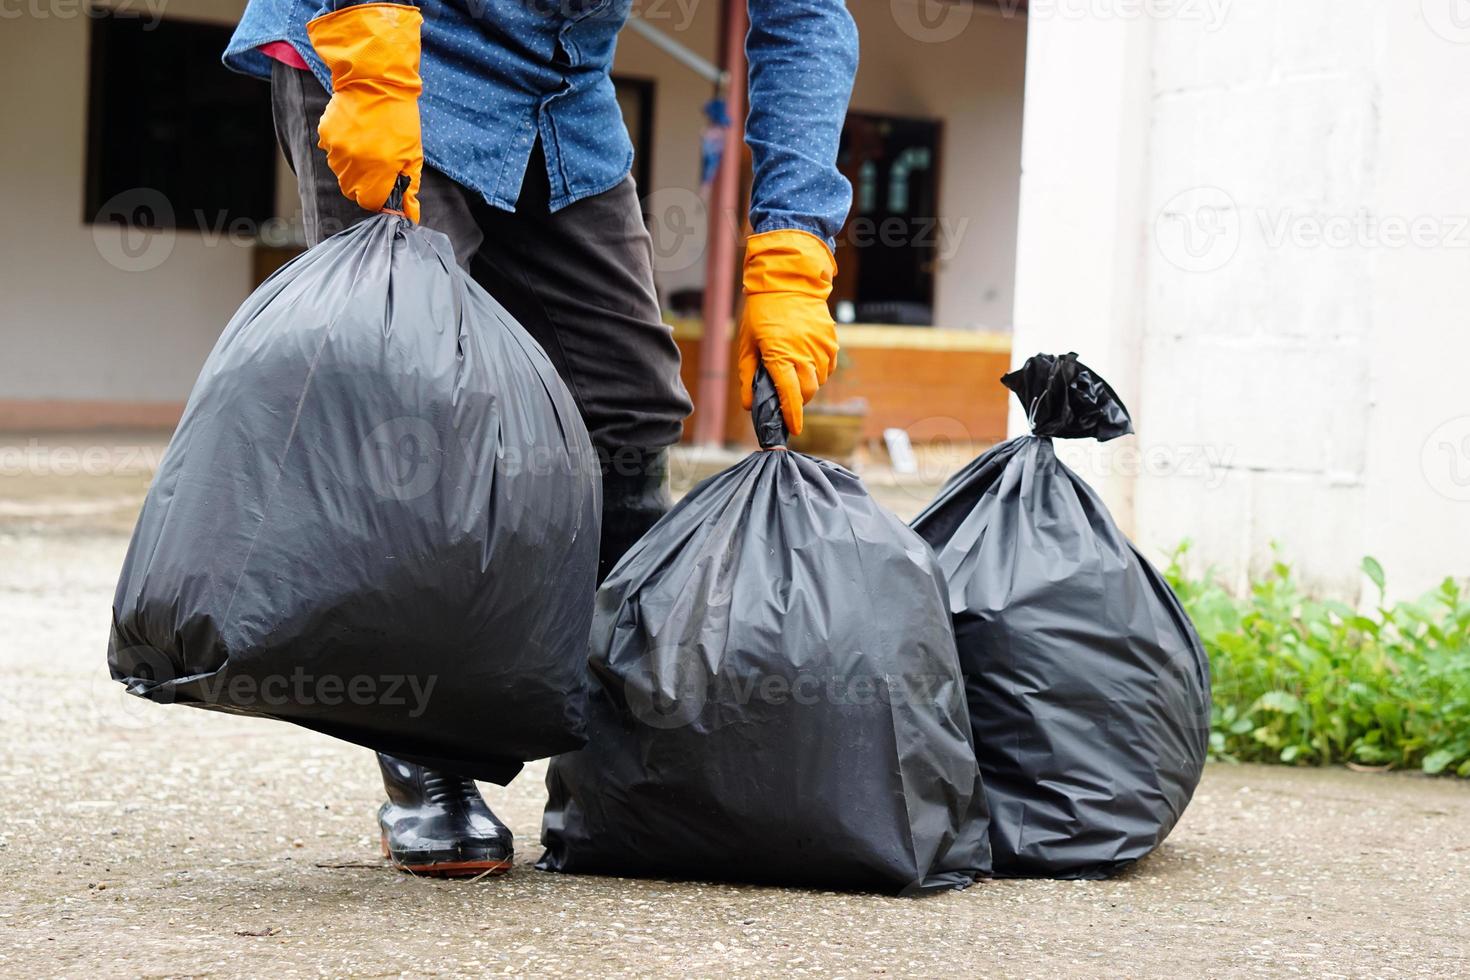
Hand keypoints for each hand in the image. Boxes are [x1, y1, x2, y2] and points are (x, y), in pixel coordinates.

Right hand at [306, 2, 424, 221]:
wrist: (376, 81)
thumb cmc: (399, 119)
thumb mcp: (412, 155)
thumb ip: (409, 188)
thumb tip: (409, 215)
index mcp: (378, 172)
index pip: (370, 203)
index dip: (378, 198)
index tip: (384, 188)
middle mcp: (353, 165)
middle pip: (352, 191)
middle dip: (364, 184)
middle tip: (377, 165)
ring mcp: (336, 150)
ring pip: (340, 172)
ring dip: (352, 166)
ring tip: (366, 144)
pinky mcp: (325, 135)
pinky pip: (331, 152)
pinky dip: (342, 148)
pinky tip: (355, 133)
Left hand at [737, 229, 840, 435]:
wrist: (789, 282)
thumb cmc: (762, 313)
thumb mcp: (747, 344)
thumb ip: (748, 377)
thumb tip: (750, 405)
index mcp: (781, 356)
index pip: (790, 396)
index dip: (792, 417)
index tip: (793, 430)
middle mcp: (804, 354)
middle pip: (808, 393)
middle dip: (799, 400)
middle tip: (787, 395)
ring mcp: (821, 348)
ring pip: (819, 381)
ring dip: (808, 383)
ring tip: (794, 369)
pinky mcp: (831, 341)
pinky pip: (828, 367)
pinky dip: (819, 370)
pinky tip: (806, 359)